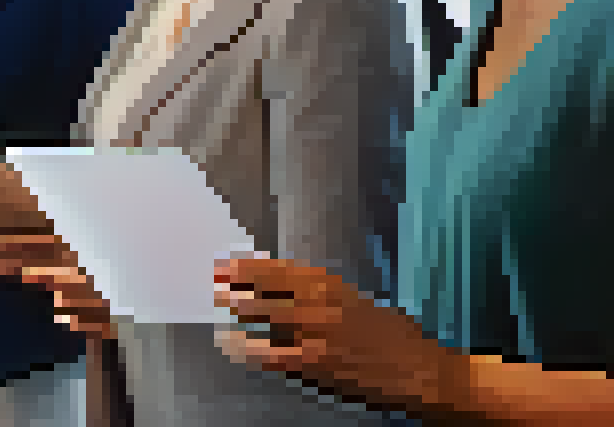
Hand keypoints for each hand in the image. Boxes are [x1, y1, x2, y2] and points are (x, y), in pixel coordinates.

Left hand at [214, 257, 464, 414]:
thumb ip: (320, 296)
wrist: (423, 373)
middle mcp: (318, 303)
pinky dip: (246, 347)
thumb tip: (279, 291)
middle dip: (231, 287)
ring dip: (235, 311)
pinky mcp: (314, 364)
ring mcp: (314, 333)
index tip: (222, 264)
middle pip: (259, 288)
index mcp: (330, 285)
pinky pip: (268, 353)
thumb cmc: (394, 338)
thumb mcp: (357, 303)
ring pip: (259, 316)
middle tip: (213, 285)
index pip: (274, 268)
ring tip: (219, 308)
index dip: (242, 266)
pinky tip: (233, 344)